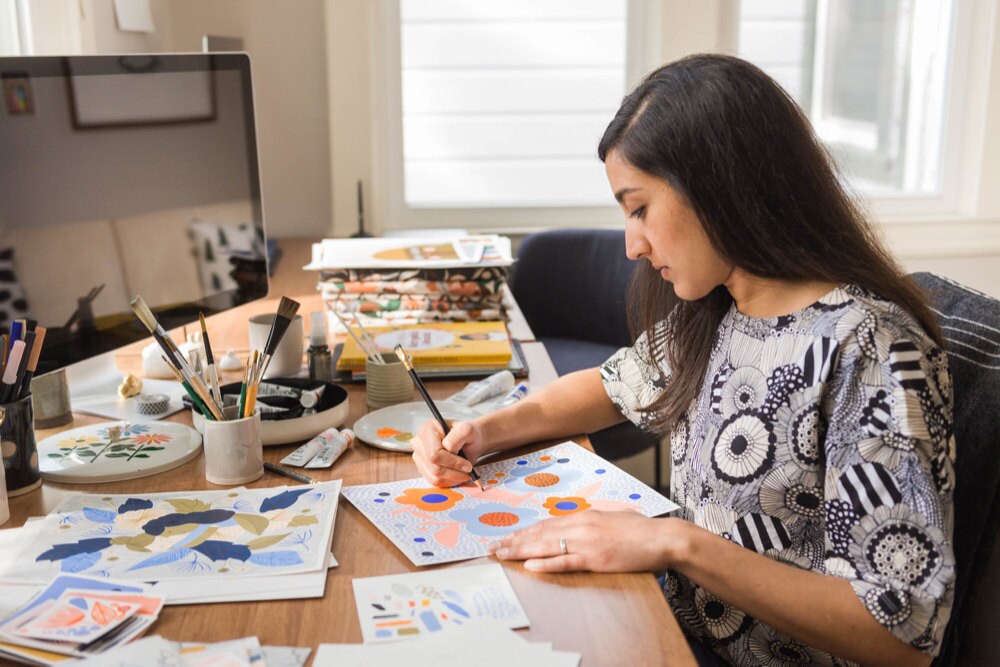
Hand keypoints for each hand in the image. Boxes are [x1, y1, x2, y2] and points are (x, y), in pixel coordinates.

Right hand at [411, 419, 490, 486]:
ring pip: (434, 477)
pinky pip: (435, 482)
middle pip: (434, 467)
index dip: (453, 462)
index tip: (468, 465)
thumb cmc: (468, 434)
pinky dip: (449, 481)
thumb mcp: (467, 430)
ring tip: (464, 472)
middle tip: (468, 470)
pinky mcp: (423, 469)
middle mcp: (418, 443)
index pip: (435, 454)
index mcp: (426, 429)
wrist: (470, 441)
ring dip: (453, 478)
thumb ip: (456, 437)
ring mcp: (419, 457)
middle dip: (454, 472)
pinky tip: (457, 474)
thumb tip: (447, 449)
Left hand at [489, 511, 682, 572]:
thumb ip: (595, 520)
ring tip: (501, 555)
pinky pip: (565, 562)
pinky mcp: (595, 558)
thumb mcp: (613, 517)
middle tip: (493, 547)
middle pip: (539, 534)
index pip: (546, 524)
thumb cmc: (641, 530)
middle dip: (514, 541)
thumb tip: (585, 522)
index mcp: (584, 516)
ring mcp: (586, 542)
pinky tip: (530, 566)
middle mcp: (581, 525)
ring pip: (546, 547)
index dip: (524, 531)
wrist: (661, 537)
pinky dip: (546, 564)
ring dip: (521, 552)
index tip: (508, 536)